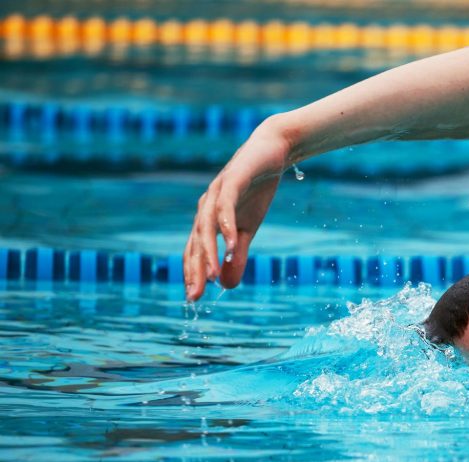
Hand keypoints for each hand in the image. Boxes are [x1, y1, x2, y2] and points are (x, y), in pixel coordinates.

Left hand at [183, 120, 290, 300]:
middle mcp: (206, 208)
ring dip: (208, 253)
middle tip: (195, 296)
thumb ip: (237, 254)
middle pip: (196, 243)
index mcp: (208, 220)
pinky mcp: (232, 182)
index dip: (193, 274)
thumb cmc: (256, 190)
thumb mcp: (249, 228)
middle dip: (195, 270)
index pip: (195, 251)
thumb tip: (227, 286)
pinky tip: (232, 244)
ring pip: (207, 228)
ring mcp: (217, 193)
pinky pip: (226, 207)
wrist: (271, 151)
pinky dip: (228, 226)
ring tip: (212, 276)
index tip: (193, 299)